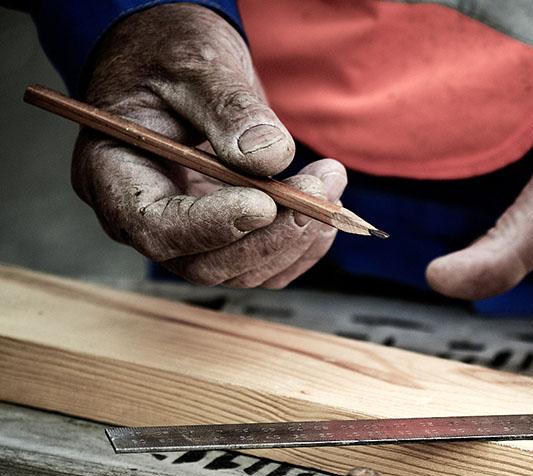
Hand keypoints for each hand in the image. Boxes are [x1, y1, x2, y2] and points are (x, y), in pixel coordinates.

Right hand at [72, 3, 344, 287]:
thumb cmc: (169, 57)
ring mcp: (188, 240)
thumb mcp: (194, 64)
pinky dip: (303, 244)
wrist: (181, 69)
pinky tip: (325, 203)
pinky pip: (267, 265)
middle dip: (272, 234)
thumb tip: (271, 158)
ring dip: (297, 237)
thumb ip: (227, 108)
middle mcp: (147, 221)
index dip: (214, 225)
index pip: (158, 228)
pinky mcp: (226, 243)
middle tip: (320, 191)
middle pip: (208, 264)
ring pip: (244, 271)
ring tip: (330, 180)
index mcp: (114, 177)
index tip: (264, 202)